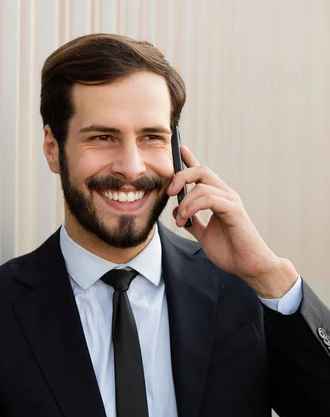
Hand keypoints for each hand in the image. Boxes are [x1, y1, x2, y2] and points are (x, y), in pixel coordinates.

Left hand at [167, 146, 298, 297]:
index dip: (190, 160)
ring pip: (202, 184)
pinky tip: (185, 219)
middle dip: (181, 176)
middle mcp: (226, 195)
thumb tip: (176, 211)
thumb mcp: (204, 235)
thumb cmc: (230, 251)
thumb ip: (192, 222)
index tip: (179, 149)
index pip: (203, 174)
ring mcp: (231, 201)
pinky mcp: (234, 210)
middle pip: (201, 171)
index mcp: (218, 199)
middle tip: (169, 192)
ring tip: (179, 220)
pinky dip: (193, 206)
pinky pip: (209, 198)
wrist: (248, 267)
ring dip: (185, 201)